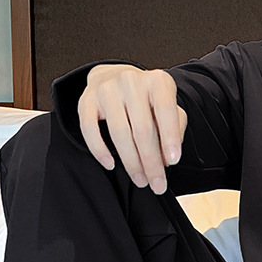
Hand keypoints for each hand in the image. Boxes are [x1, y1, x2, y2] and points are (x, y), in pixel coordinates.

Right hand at [78, 65, 186, 194]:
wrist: (114, 78)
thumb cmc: (147, 100)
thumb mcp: (169, 107)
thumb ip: (175, 129)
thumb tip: (167, 158)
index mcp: (158, 82)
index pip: (166, 111)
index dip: (170, 138)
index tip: (174, 162)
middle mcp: (132, 82)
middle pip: (142, 129)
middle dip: (151, 161)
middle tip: (157, 184)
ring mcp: (107, 89)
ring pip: (119, 133)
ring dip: (131, 162)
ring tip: (140, 179)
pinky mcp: (86, 100)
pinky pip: (90, 129)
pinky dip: (100, 150)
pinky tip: (110, 164)